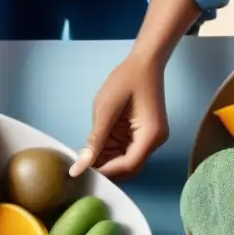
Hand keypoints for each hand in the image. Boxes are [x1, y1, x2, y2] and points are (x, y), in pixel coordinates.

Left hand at [69, 52, 168, 180]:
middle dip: (105, 169)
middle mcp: (153, 142)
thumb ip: (95, 140)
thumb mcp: (105, 109)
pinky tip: (93, 150)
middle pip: (128, 168)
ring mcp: (148, 140)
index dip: (105, 172)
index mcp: (150, 136)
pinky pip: (124, 151)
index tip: (83, 172)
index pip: (128, 165)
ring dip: (105, 161)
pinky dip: (108, 152)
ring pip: (124, 161)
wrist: (143, 62)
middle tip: (81, 167)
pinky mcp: (140, 136)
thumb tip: (80, 166)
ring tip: (83, 159)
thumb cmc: (125, 80)